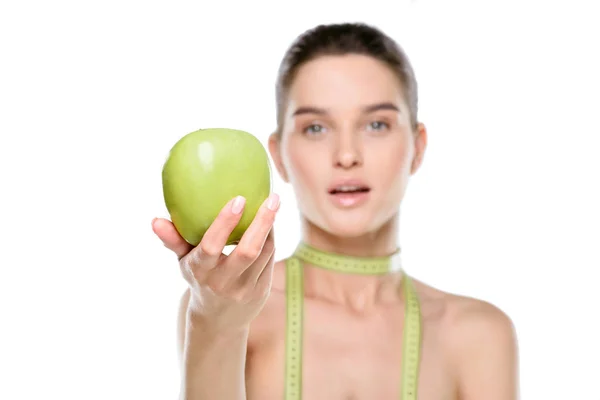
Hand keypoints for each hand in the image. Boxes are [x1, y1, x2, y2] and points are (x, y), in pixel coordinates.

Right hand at [152, 193, 279, 334]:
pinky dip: (271, 239)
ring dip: (270, 227)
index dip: (225, 223)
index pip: (211, 246)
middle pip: (248, 251)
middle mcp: (223, 281)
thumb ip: (173, 240)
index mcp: (201, 271)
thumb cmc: (199, 279)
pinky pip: (270, 259)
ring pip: (265, 253)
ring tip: (273, 203)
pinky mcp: (262, 290)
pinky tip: (271, 222)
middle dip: (262, 222)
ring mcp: (245, 288)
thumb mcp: (183, 262)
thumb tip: (155, 220)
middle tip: (273, 197)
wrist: (218, 321)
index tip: (238, 199)